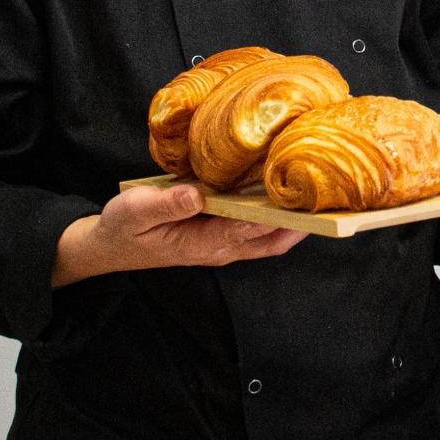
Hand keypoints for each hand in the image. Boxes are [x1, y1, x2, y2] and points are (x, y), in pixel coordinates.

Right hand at [53, 182, 306, 284]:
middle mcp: (221, 247)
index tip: (307, 197)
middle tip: (330, 195)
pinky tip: (287, 192)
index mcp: (204, 243)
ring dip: (294, 219)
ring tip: (319, 191)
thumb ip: (165, 204)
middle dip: (302, 222)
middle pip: (274, 239)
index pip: (252, 228)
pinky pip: (258, 228)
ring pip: (271, 236)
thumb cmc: (122, 229)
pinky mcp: (221, 234)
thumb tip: (196, 193)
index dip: (281, 214)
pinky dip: (277, 215)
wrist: (109, 247)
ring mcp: (223, 243)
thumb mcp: (134, 212)